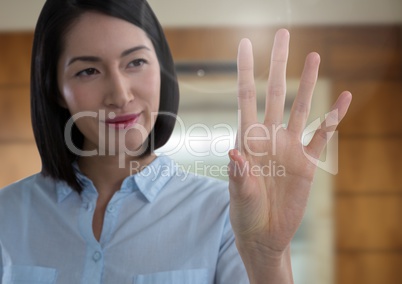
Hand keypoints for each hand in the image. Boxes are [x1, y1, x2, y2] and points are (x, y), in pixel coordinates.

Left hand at [228, 29, 351, 258]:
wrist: (264, 234)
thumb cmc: (246, 214)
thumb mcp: (240, 196)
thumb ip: (239, 175)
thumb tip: (234, 152)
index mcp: (248, 140)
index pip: (245, 97)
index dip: (245, 70)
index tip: (244, 43)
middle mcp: (269, 137)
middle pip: (275, 92)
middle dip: (278, 64)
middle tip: (283, 34)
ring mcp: (290, 148)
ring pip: (300, 107)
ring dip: (307, 83)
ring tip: (313, 56)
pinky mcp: (308, 163)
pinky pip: (323, 135)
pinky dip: (333, 118)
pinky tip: (344, 99)